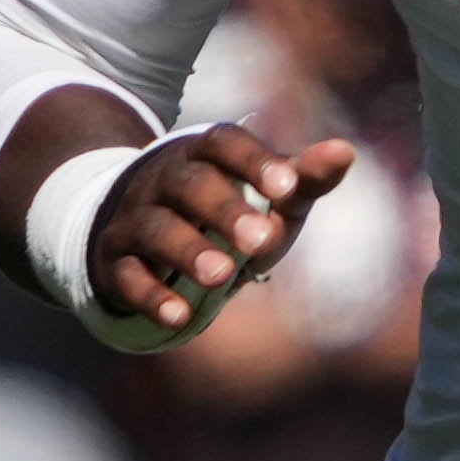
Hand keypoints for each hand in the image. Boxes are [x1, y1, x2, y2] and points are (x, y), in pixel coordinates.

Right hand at [82, 125, 354, 344]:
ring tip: (223, 277)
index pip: (224, 143)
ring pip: (156, 228)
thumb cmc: (222, 211)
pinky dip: (152, 296)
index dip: (254, 162)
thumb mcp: (264, 195)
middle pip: (189, 185)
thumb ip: (303, 178)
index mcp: (202, 154)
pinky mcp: (114, 261)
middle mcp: (162, 179)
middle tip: (261, 241)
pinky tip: (180, 318)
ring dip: (188, 250)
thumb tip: (346, 152)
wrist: (137, 235)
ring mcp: (133, 218)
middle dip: (224, 211)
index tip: (288, 186)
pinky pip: (128, 276)